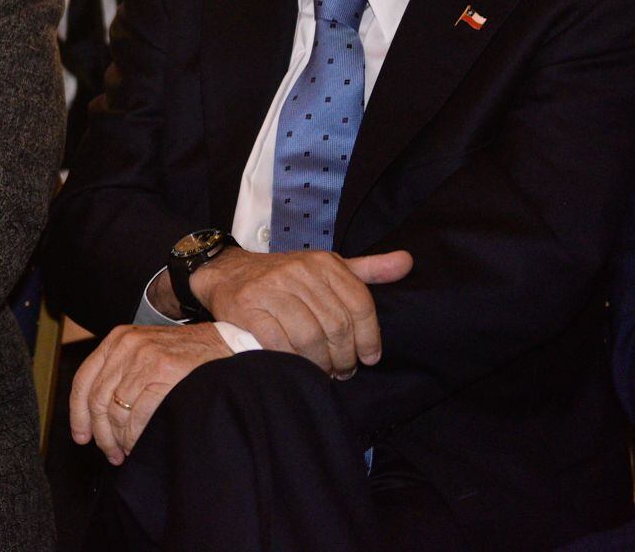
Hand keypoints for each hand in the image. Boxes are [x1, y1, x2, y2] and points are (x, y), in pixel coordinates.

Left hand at [69, 324, 231, 464]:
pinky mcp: (162, 371)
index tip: (81, 436)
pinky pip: (138, 415)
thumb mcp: (146, 352)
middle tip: (109, 452)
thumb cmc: (186, 355)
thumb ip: (121, 372)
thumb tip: (98, 415)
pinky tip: (139, 445)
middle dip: (101, 433)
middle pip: (97, 400)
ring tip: (126, 451)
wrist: (224, 345)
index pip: (83, 380)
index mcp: (117, 340)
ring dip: (119, 438)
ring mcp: (144, 358)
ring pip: (116, 411)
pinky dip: (135, 436)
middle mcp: (126, 346)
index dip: (78, 414)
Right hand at [189, 247, 412, 376]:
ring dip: (319, 363)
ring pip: (310, 337)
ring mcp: (271, 288)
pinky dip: (291, 359)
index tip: (369, 358)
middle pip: (336, 326)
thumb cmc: (284, 277)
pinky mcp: (247, 306)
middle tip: (342, 371)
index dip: (370, 337)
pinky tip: (295, 364)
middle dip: (344, 356)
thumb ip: (367, 269)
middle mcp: (298, 271)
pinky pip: (278, 342)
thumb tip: (407, 262)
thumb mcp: (326, 268)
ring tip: (321, 371)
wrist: (227, 272)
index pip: (360, 304)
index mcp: (323, 262)